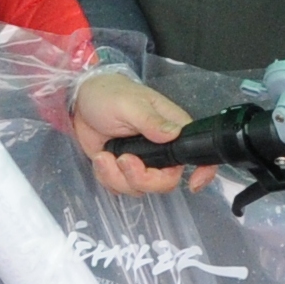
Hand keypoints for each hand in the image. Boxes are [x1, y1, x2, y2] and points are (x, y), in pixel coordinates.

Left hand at [70, 64, 199, 196]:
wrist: (81, 102)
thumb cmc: (109, 94)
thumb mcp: (129, 104)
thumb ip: (150, 121)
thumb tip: (173, 133)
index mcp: (172, 130)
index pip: (198, 153)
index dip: (203, 172)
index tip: (193, 184)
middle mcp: (161, 150)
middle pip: (166, 181)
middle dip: (142, 179)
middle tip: (122, 159)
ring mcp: (142, 162)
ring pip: (140, 188)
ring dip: (118, 177)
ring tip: (104, 155)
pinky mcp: (123, 170)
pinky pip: (121, 188)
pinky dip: (107, 178)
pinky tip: (101, 158)